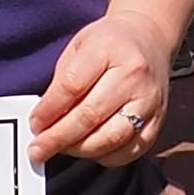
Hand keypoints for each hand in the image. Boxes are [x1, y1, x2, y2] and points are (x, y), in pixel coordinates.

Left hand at [30, 8, 174, 164]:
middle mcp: (134, 74)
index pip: (73, 85)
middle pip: (90, 115)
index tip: (34, 124)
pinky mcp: (159, 120)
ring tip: (61, 149)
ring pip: (111, 137)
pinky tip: (90, 150)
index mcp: (109, 48)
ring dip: (80, 150)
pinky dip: (106, 156)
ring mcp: (149, 99)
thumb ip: (63, 82)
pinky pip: (130, 150)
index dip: (49, 110)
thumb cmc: (109, 43)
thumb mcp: (80, 47)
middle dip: (58, 137)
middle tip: (38, 149)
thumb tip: (44, 121)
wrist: (150, 37)